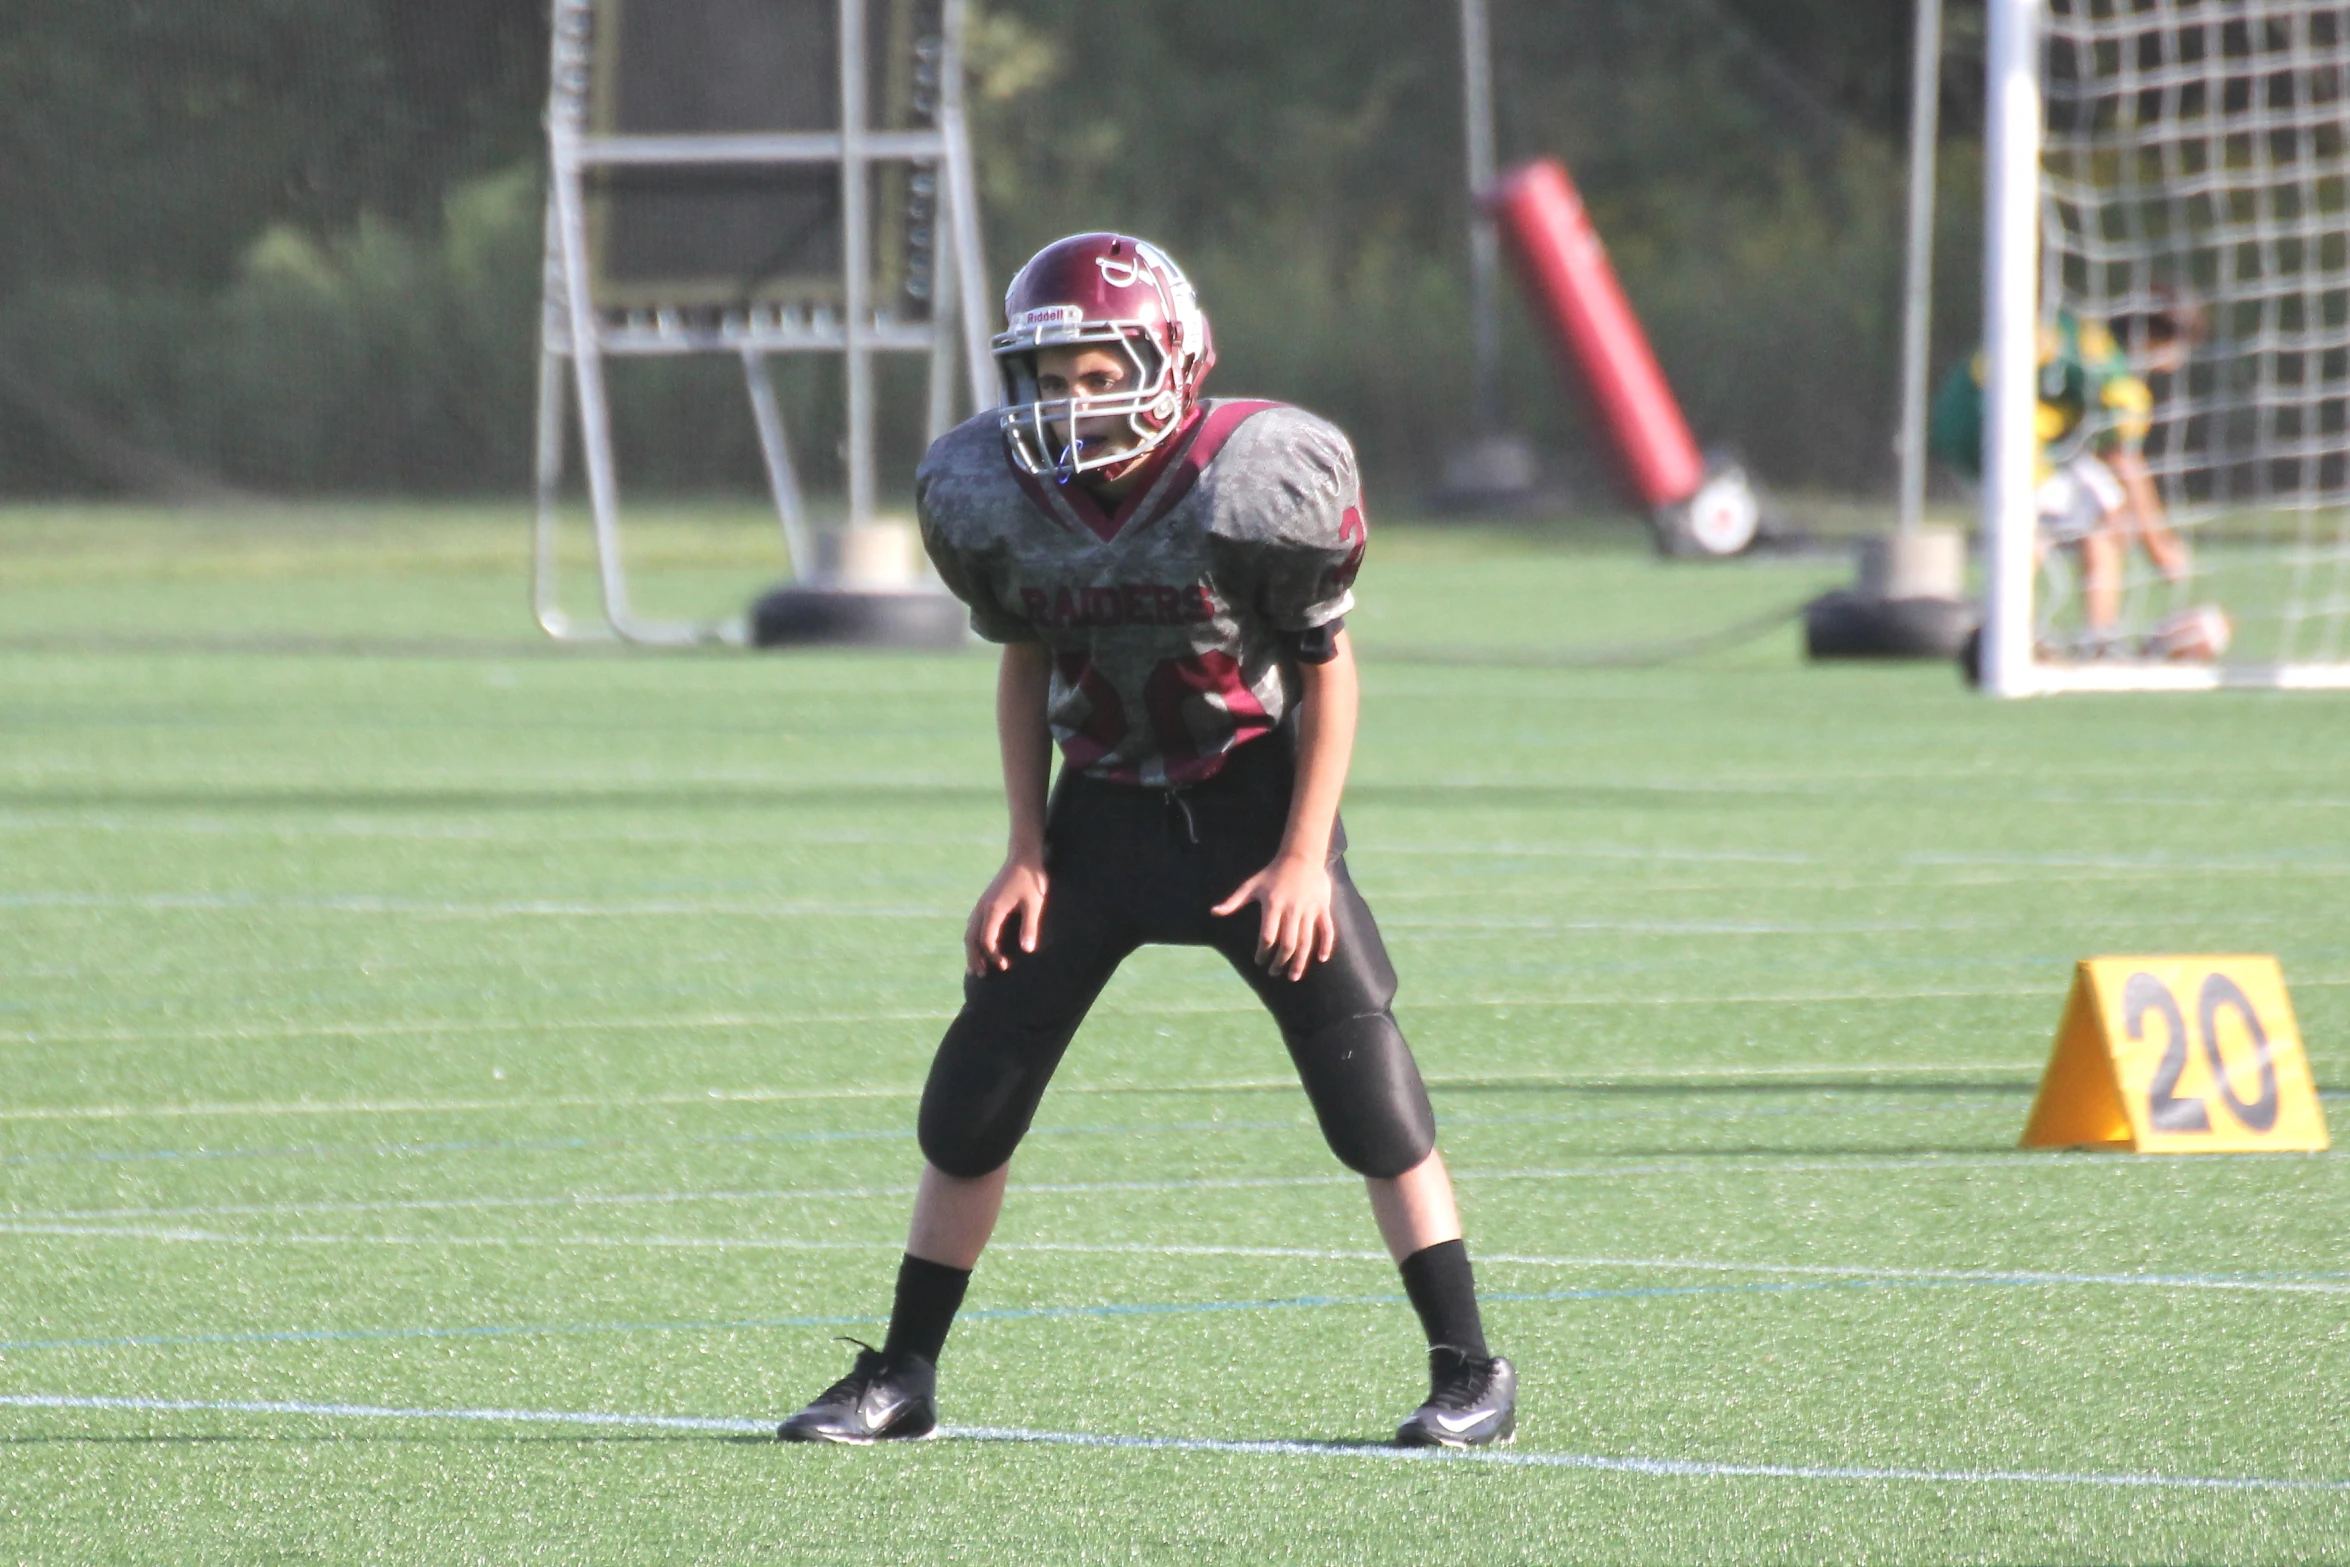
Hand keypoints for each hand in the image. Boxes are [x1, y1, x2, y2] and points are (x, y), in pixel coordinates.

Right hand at [966, 855, 1047, 975]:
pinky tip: (979, 947)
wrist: (1023, 857)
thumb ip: (1030, 926)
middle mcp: (982, 908)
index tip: (1005, 966)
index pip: (987, 940)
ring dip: (971, 950)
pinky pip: (973, 924)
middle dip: (974, 958)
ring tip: (975, 967)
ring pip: (969, 931)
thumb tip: (1027, 950)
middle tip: (980, 975)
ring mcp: (981, 904)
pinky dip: (973, 939)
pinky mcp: (985, 902)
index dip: (993, 956)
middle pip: (971, 938)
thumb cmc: (1032, 880)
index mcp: (993, 909)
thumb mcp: (1035, 903)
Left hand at [1211, 852, 1335, 981]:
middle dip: (1280, 962)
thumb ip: (1233, 902)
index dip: (1263, 953)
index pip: (1267, 937)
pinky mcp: (1323, 908)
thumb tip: (1213, 912)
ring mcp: (1309, 910)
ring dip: (1300, 962)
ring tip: (1293, 976)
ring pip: (1306, 942)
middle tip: (1274, 972)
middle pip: (1287, 944)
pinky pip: (1327, 930)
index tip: (1259, 962)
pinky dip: (1326, 945)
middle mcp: (1292, 910)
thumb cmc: (1273, 872)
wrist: (1301, 856)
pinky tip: (1321, 959)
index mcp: (1273, 906)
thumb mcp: (1251, 885)